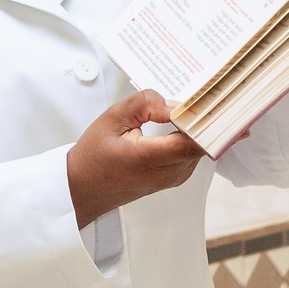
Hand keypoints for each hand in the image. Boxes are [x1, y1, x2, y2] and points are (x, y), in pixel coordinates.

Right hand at [65, 90, 202, 226]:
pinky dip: (189, 139)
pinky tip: (177, 127)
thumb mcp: (112, 119)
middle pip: (201, 144)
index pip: (193, 142)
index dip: (204, 121)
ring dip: (195, 129)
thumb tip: (173, 104)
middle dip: (201, 120)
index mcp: (149, 159)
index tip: (204, 102)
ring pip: (199, 149)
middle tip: (196, 99)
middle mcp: (166, 173)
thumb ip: (144, 104)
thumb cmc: (93, 158)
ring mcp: (172, 179)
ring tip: (183, 111)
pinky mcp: (174, 179)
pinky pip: (192, 155)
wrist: (84, 188)